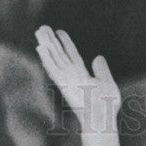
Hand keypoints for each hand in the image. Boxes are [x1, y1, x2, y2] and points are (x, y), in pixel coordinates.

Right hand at [35, 26, 120, 145]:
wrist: (103, 118)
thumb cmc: (106, 106)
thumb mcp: (107, 83)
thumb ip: (102, 70)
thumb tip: (98, 57)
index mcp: (82, 74)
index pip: (72, 54)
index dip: (65, 43)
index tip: (59, 31)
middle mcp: (72, 76)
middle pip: (60, 54)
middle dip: (51, 41)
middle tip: (42, 27)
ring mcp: (67, 80)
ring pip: (54, 58)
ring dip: (46, 45)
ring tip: (38, 31)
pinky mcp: (63, 85)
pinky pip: (53, 69)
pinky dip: (46, 59)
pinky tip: (40, 48)